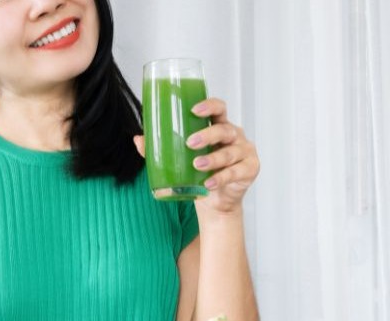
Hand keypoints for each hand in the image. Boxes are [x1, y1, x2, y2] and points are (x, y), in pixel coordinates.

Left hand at [133, 98, 259, 214]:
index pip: (219, 108)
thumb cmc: (199, 174)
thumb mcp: (180, 159)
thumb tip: (138, 139)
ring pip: (230, 152)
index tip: (194, 109)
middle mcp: (235, 136)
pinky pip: (236, 172)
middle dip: (207, 135)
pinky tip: (208, 183)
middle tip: (190, 142)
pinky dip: (220, 178)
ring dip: (213, 158)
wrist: (216, 203)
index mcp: (219, 126)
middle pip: (224, 129)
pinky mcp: (251, 169)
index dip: (209, 106)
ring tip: (197, 164)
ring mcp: (245, 152)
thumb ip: (160, 148)